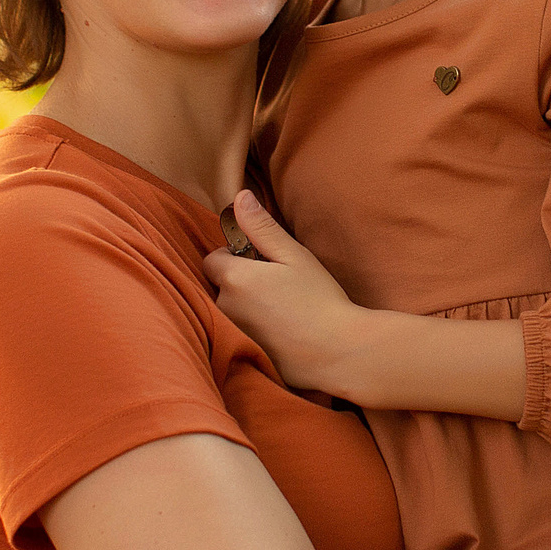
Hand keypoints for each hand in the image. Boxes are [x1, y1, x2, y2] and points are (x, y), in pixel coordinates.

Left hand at [199, 191, 368, 396]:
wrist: (337, 352)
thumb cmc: (319, 300)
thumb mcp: (294, 255)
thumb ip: (261, 227)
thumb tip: (240, 197)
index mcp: (234, 279)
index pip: (212, 259)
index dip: (234, 255)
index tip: (262, 261)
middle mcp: (225, 307)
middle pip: (219, 284)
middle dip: (239, 279)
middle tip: (276, 284)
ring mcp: (233, 333)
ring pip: (229, 308)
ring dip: (245, 303)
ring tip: (281, 307)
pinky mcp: (244, 352)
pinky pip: (239, 329)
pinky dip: (253, 326)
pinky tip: (280, 328)